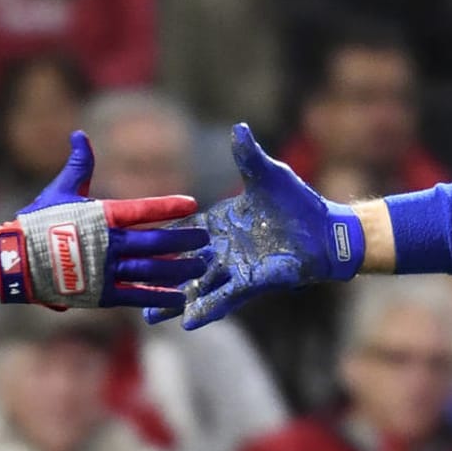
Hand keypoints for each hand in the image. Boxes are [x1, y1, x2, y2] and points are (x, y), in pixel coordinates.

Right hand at [0, 131, 208, 309]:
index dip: (168, 206)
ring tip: (200, 267)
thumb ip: (79, 165)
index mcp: (101, 216)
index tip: (191, 204)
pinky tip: (181, 298)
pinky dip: (159, 297)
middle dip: (183, 240)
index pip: (142, 209)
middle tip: (205, 240)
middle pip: (154, 242)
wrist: (12, 260)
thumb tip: (80, 133)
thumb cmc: (36, 222)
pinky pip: (135, 296)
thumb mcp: (60, 190)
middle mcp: (107, 243)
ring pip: (150, 270)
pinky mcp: (99, 294)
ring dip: (178, 269)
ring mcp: (104, 270)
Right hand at [148, 123, 365, 329]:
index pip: (182, 230)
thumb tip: (239, 128)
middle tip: (126, 285)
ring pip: (196, 287)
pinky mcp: (251, 283)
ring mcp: (234, 268)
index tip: (129, 241)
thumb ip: (249, 156)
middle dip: (156, 275)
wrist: (325, 231)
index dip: (158, 235)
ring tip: (148, 316)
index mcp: (219, 224)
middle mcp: (221, 249)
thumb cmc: (297, 202)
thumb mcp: (268, 175)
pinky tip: (187, 321)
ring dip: (174, 300)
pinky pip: (224, 297)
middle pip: (180, 264)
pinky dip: (206, 308)